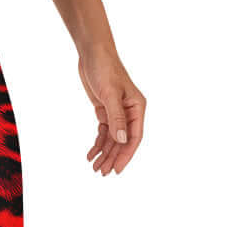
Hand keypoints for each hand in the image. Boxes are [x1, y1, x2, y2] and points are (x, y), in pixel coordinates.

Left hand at [78, 51, 145, 175]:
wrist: (93, 53)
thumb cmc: (105, 68)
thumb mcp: (110, 94)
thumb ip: (116, 118)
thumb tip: (122, 141)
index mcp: (137, 107)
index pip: (134, 137)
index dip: (126, 155)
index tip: (116, 169)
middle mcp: (129, 112)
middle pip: (122, 141)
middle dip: (112, 157)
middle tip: (102, 173)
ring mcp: (117, 112)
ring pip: (112, 139)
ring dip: (104, 153)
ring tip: (95, 167)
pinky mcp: (105, 110)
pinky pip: (104, 132)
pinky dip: (98, 143)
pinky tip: (90, 154)